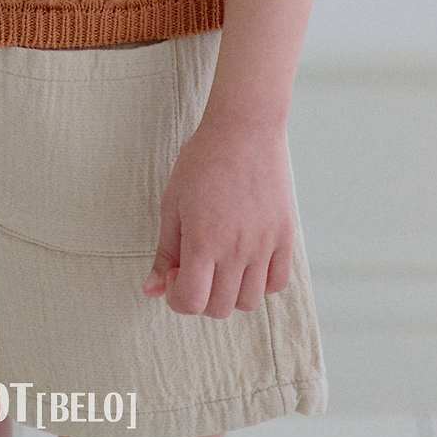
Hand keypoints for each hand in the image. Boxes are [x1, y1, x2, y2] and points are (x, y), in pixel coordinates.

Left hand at [142, 118, 294, 316]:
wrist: (245, 128)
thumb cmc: (202, 161)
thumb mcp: (172, 203)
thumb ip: (164, 251)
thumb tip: (150, 291)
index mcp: (203, 240)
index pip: (192, 301)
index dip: (177, 298)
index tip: (174, 274)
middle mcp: (237, 249)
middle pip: (220, 308)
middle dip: (200, 297)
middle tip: (195, 266)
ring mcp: (265, 244)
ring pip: (250, 301)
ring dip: (230, 293)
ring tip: (221, 263)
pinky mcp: (285, 236)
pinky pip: (278, 283)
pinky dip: (261, 282)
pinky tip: (247, 259)